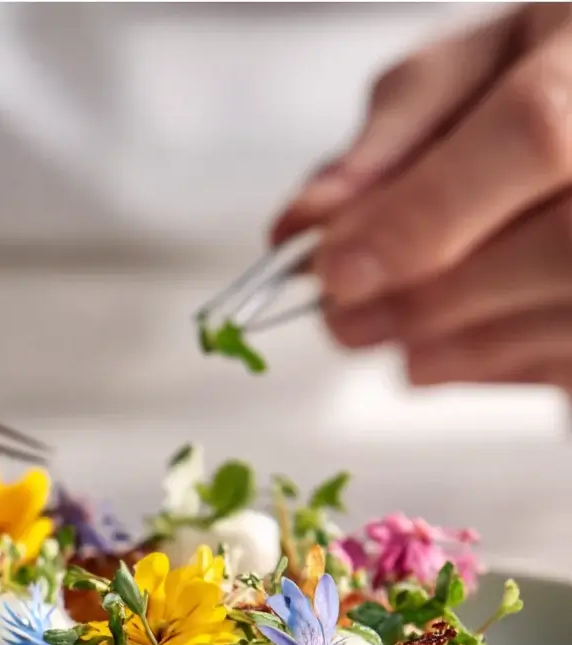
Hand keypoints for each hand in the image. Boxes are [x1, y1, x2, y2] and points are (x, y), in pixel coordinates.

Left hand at [272, 4, 571, 390]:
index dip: (428, 213)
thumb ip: (386, 143)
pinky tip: (442, 354)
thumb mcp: (465, 76)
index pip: (534, 133)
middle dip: (432, 295)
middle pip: (562, 243)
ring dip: (459, 345)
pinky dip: (496, 366)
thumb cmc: (544, 83)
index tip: (334, 271)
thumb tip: (300, 225)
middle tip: (340, 320)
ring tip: (388, 340)